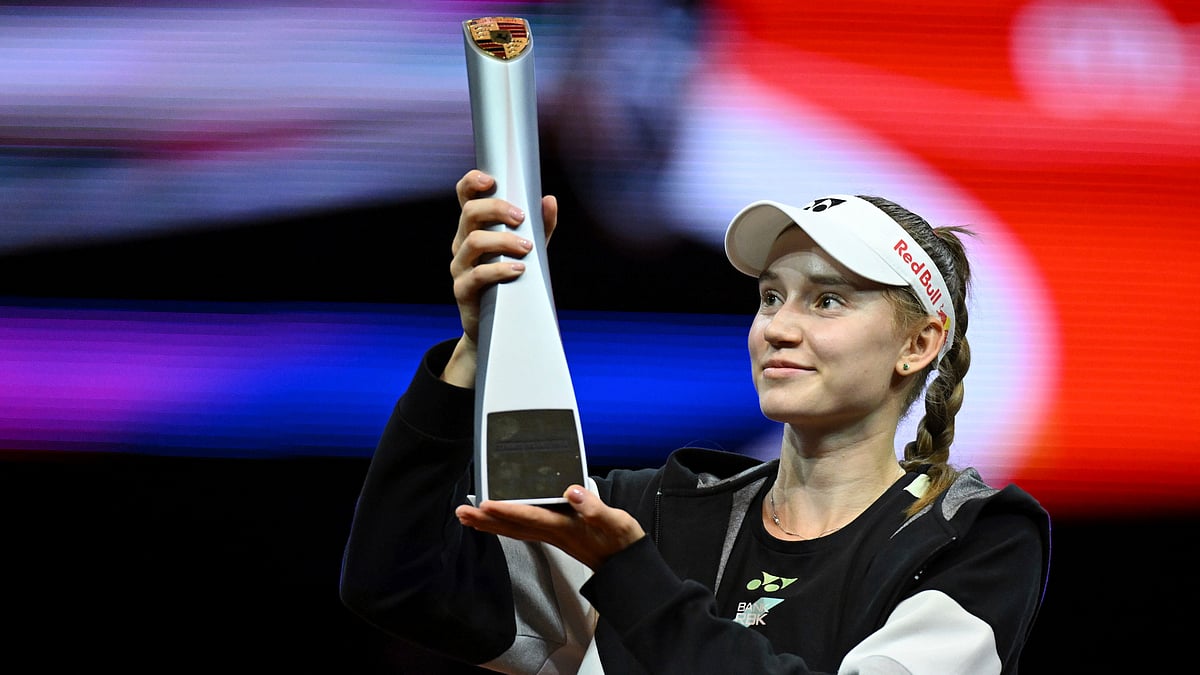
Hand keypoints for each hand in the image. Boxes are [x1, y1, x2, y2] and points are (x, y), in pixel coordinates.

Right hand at [442, 170, 557, 386]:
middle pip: (469, 213)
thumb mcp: (529, 251)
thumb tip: (549, 200)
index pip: (464, 196)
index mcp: (474, 228)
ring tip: (526, 247)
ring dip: (503, 241)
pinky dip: (500, 269)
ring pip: (473, 241)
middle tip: (521, 218)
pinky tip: (519, 270)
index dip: (472, 182)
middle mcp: (462, 243)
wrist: (497, 326)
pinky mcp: (462, 290)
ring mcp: (460, 266)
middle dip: (497, 209)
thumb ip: (540, 227)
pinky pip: (477, 275)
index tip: (492, 180)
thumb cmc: (512, 281)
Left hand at [455, 485, 645, 570]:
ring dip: (490, 524)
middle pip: (513, 526)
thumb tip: (573, 491)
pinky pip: (523, 530)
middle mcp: (553, 532)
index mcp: (564, 527)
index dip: (507, 509)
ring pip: (514, 529)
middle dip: (486, 519)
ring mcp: (553, 535)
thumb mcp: (615, 521)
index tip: (484, 503)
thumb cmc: (621, 542)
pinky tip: (496, 522)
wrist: (626, 565)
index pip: (530, 516)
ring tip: (467, 517)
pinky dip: (505, 525)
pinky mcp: (556, 535)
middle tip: (461, 512)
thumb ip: (593, 508)